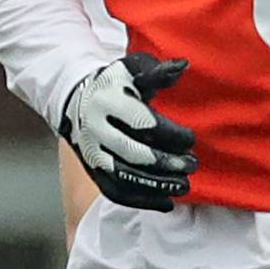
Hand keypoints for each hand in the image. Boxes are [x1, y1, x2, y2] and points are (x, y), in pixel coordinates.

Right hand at [60, 53, 194, 209]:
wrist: (76, 100)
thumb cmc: (116, 84)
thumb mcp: (133, 71)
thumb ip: (158, 72)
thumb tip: (183, 65)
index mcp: (109, 102)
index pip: (144, 124)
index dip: (171, 135)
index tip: (191, 139)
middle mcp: (96, 129)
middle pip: (134, 154)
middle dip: (167, 163)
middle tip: (193, 165)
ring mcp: (91, 153)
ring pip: (124, 177)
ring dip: (157, 186)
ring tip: (184, 186)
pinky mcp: (92, 171)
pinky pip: (115, 192)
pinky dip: (142, 200)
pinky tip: (167, 203)